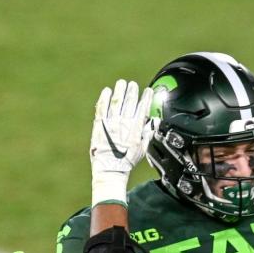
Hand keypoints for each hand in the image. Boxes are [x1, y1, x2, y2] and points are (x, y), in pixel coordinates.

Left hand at [90, 79, 154, 205]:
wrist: (110, 168)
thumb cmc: (127, 161)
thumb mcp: (143, 148)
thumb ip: (148, 133)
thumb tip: (154, 123)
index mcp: (136, 129)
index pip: (143, 108)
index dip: (146, 98)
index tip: (147, 91)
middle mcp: (124, 123)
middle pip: (129, 102)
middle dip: (132, 91)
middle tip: (133, 85)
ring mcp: (111, 123)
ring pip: (116, 102)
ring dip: (120, 91)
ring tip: (122, 83)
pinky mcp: (99, 125)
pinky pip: (102, 108)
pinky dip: (104, 98)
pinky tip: (107, 91)